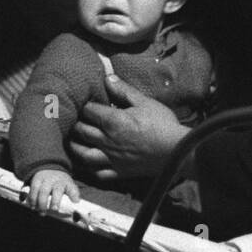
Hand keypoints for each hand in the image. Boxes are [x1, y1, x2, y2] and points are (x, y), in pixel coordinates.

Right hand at [27, 168, 79, 214]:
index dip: (74, 195)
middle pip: (57, 190)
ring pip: (43, 190)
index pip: (72, 188)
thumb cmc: (61, 184)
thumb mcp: (69, 187)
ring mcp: (46, 179)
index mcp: (67, 183)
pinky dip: (32, 198)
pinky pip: (34, 189)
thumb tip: (75, 208)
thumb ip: (72, 197)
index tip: (75, 202)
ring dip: (41, 202)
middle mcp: (57, 180)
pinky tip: (32, 206)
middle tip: (54, 209)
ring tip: (40, 211)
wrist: (50, 171)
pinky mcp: (37, 179)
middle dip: (55, 201)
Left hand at [69, 75, 187, 180]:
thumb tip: (107, 78)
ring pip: (84, 154)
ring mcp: (112, 158)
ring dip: (76, 147)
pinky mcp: (120, 172)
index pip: (88, 110)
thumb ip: (123, 90)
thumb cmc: (162, 124)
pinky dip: (91, 169)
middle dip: (76, 124)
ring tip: (73, 141)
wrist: (177, 151)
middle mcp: (107, 140)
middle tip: (75, 120)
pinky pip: (100, 173)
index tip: (85, 102)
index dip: (85, 105)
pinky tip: (90, 165)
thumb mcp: (144, 102)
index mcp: (113, 121)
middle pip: (82, 131)